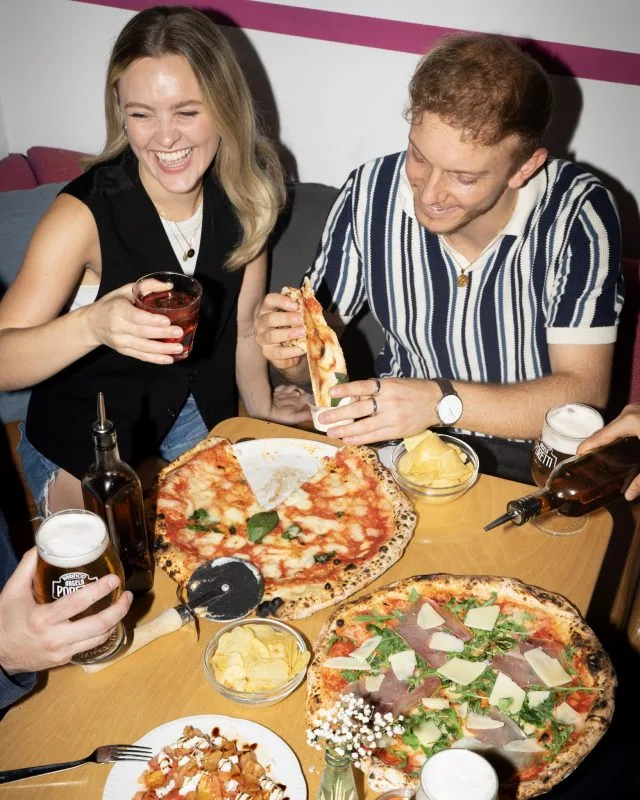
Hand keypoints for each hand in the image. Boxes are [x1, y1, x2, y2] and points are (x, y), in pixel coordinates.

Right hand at [0, 548, 132, 674]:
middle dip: (119, 609)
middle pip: (98, 625)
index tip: (114, 580)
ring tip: (123, 604)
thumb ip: (26, 567)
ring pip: (99, 638)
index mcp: (42, 619)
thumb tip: (41, 546)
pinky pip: (90, 645)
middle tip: (127, 594)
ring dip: (116, 621)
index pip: (78, 603)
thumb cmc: (4, 621)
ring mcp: (62, 651)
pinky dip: (103, 632)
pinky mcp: (64, 659)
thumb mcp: (12, 592)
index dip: (99, 590)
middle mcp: (55, 637)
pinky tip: (108, 620)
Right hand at [82, 279, 185, 363]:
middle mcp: (117, 326)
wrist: (92, 323)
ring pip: (142, 347)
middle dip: (162, 334)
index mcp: (117, 309)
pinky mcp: (123, 350)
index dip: (152, 320)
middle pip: (141, 332)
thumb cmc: (111, 304)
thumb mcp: (125, 290)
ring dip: (162, 349)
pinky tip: (169, 359)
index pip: (136, 316)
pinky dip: (155, 359)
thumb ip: (147, 286)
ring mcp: (120, 341)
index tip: (167, 321)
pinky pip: (140, 356)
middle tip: (179, 332)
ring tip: (178, 348)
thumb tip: (169, 286)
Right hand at [255, 293, 305, 371]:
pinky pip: (279, 352)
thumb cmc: (294, 327)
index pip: (270, 300)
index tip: (296, 305)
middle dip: (287, 318)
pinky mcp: (268, 353)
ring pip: (272, 336)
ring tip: (303, 332)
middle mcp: (262, 323)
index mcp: (268, 309)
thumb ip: (301, 311)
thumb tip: (313, 309)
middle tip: (302, 319)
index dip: (282, 301)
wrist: (291, 350)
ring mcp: (263, 339)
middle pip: (270, 318)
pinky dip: (292, 351)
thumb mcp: (296, 317)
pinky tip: (302, 349)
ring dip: (289, 333)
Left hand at [269, 384, 312, 424]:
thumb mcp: (294, 418)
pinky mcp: (276, 390)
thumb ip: (305, 416)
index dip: (311, 399)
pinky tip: (284, 391)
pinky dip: (285, 388)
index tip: (313, 401)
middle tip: (304, 399)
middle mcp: (293, 395)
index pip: (309, 397)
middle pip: (302, 391)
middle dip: (303, 394)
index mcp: (299, 401)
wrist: (265, 408)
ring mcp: (284, 391)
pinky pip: (283, 386)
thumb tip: (315, 414)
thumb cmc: (280, 415)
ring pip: (293, 387)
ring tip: (294, 394)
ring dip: (295, 390)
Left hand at [316, 376, 435, 444]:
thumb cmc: (411, 390)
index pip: (364, 387)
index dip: (346, 389)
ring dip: (345, 430)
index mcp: (388, 386)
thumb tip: (350, 396)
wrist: (437, 403)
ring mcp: (394, 419)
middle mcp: (390, 402)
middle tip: (322, 418)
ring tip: (331, 432)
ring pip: (365, 426)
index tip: (331, 392)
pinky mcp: (397, 432)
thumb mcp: (393, 384)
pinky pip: (374, 437)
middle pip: (360, 409)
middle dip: (339, 414)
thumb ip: (373, 391)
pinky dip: (359, 439)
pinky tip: (347, 439)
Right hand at [577, 403, 639, 499]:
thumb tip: (629, 496)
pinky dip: (621, 434)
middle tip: (589, 460)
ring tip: (603, 455)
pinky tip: (621, 447)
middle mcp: (630, 412)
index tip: (575, 455)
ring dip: (610, 440)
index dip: (586, 446)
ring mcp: (638, 410)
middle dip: (598, 445)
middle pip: (607, 431)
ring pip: (617, 427)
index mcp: (629, 422)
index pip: (600, 436)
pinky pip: (627, 424)